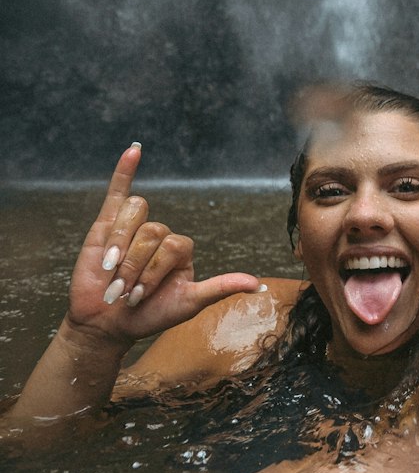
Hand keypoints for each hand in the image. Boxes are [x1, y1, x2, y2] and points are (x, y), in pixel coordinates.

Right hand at [63, 145, 260, 348]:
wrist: (106, 323)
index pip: (174, 244)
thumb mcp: (187, 304)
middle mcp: (161, 235)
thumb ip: (218, 289)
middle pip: (152, 231)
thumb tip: (258, 284)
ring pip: (135, 215)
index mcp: (181, 250)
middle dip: (134, 266)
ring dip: (120, 245)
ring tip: (110, 271)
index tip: (138, 298)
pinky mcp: (107, 223)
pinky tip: (134, 150)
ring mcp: (134, 228)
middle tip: (122, 292)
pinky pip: (120, 191)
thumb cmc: (149, 316)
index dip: (155, 270)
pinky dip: (125, 169)